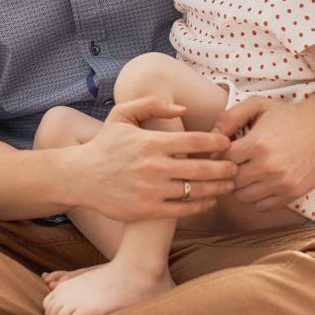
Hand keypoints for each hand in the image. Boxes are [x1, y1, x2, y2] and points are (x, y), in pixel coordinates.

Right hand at [76, 96, 235, 221]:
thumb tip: (183, 108)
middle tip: (235, 167)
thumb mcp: (121, 116)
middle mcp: (153, 166)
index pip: (195, 140)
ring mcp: (151, 190)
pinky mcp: (148, 210)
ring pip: (197, 190)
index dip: (217, 141)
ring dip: (218, 188)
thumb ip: (151, 105)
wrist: (80, 176)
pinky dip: (201, 204)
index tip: (226, 143)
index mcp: (150, 141)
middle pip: (203, 168)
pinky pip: (185, 209)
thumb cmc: (105, 144)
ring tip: (227, 184)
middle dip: (226, 168)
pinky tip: (208, 199)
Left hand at [214, 95, 314, 210]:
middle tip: (231, 163)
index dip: (217, 155)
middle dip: (226, 171)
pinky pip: (262, 206)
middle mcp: (269, 167)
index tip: (221, 151)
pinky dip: (255, 197)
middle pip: (231, 180)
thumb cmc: (285, 116)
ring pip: (243, 196)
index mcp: (257, 144)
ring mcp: (282, 183)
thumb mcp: (257, 105)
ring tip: (244, 172)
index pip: (222, 159)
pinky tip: (258, 183)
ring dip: (239, 186)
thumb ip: (230, 117)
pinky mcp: (292, 193)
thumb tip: (212, 136)